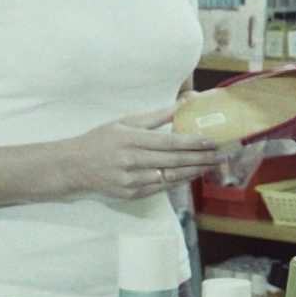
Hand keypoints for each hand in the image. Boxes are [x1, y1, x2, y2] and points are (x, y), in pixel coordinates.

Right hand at [66, 110, 224, 199]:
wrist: (74, 166)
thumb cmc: (101, 140)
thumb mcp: (125, 122)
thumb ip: (156, 116)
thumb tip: (184, 102)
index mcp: (131, 139)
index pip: (169, 142)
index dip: (192, 143)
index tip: (211, 141)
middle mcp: (132, 161)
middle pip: (174, 161)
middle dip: (201, 159)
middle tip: (221, 156)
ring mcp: (132, 180)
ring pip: (171, 177)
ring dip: (194, 171)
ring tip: (212, 165)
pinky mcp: (131, 194)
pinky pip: (161, 188)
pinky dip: (179, 181)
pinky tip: (192, 174)